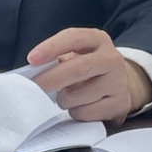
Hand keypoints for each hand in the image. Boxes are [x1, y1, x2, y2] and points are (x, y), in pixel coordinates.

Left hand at [27, 27, 151, 124]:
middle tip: (34, 85)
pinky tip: (80, 106)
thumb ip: (57, 58)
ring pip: (78, 95)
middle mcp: (111, 58)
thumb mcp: (76, 55)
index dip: (51, 47)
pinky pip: (86, 113)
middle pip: (79, 68)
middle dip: (52, 78)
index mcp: (98, 39)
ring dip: (63, 99)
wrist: (118, 85)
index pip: (74, 38)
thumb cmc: (87, 68)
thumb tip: (33, 70)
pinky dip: (75, 112)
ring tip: (66, 96)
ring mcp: (119, 82)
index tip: (32, 59)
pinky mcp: (120, 104)